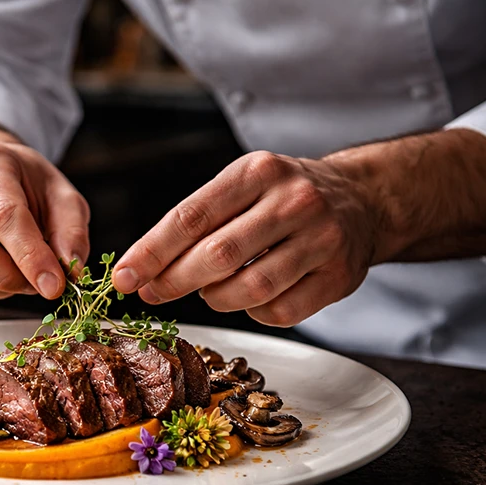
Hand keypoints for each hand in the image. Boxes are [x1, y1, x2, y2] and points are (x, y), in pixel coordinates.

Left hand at [112, 151, 380, 325]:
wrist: (361, 200)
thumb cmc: (282, 197)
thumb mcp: (241, 186)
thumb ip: (196, 221)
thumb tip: (143, 270)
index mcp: (257, 172)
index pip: (192, 216)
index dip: (152, 252)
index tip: (125, 277)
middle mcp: (293, 201)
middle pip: (218, 255)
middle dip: (175, 281)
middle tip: (153, 294)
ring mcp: (321, 239)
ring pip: (250, 289)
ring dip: (217, 299)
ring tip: (210, 290)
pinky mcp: (339, 277)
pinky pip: (281, 312)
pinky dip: (255, 312)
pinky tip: (252, 298)